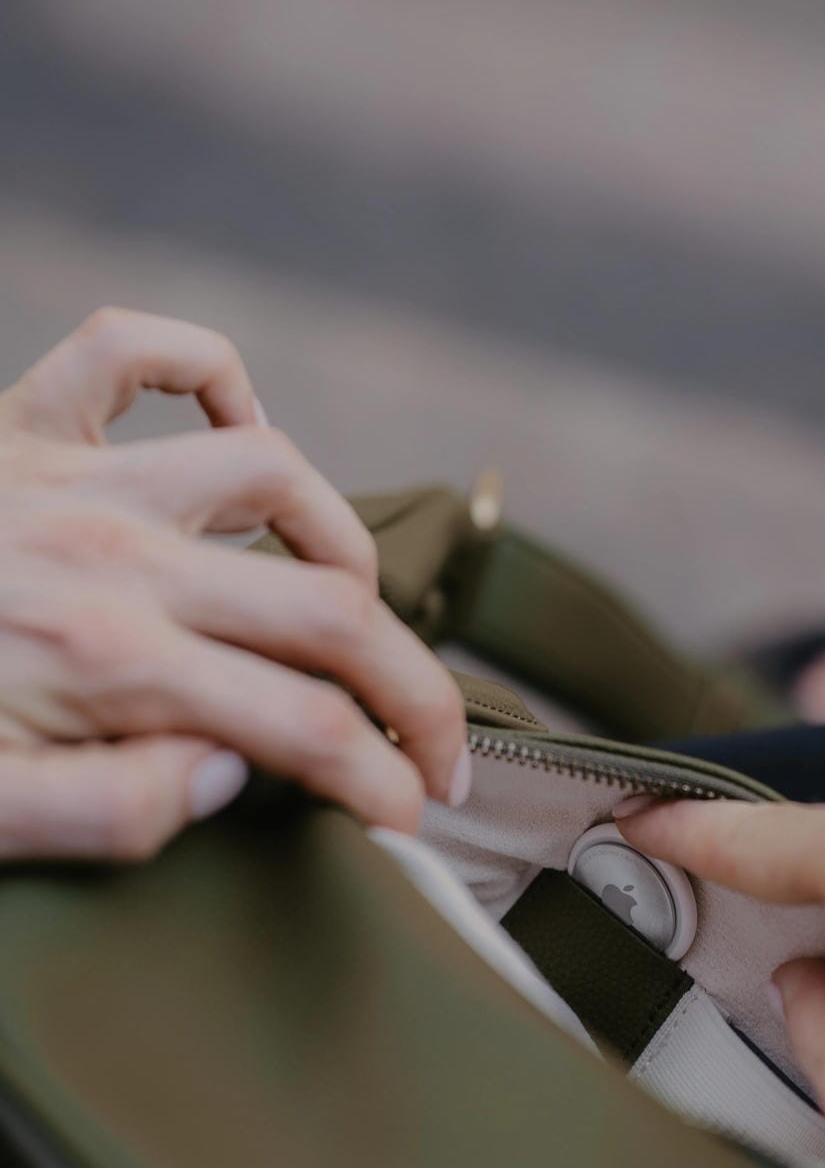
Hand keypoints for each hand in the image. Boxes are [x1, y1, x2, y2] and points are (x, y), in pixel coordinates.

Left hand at [0, 308, 468, 855]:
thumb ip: (121, 815)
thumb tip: (230, 774)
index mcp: (113, 668)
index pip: (310, 729)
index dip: (388, 781)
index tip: (412, 817)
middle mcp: (118, 560)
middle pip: (331, 612)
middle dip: (418, 689)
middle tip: (440, 744)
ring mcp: (75, 479)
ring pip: (270, 472)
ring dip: (338, 540)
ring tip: (349, 600)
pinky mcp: (24, 425)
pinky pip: (135, 350)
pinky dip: (203, 371)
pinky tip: (233, 425)